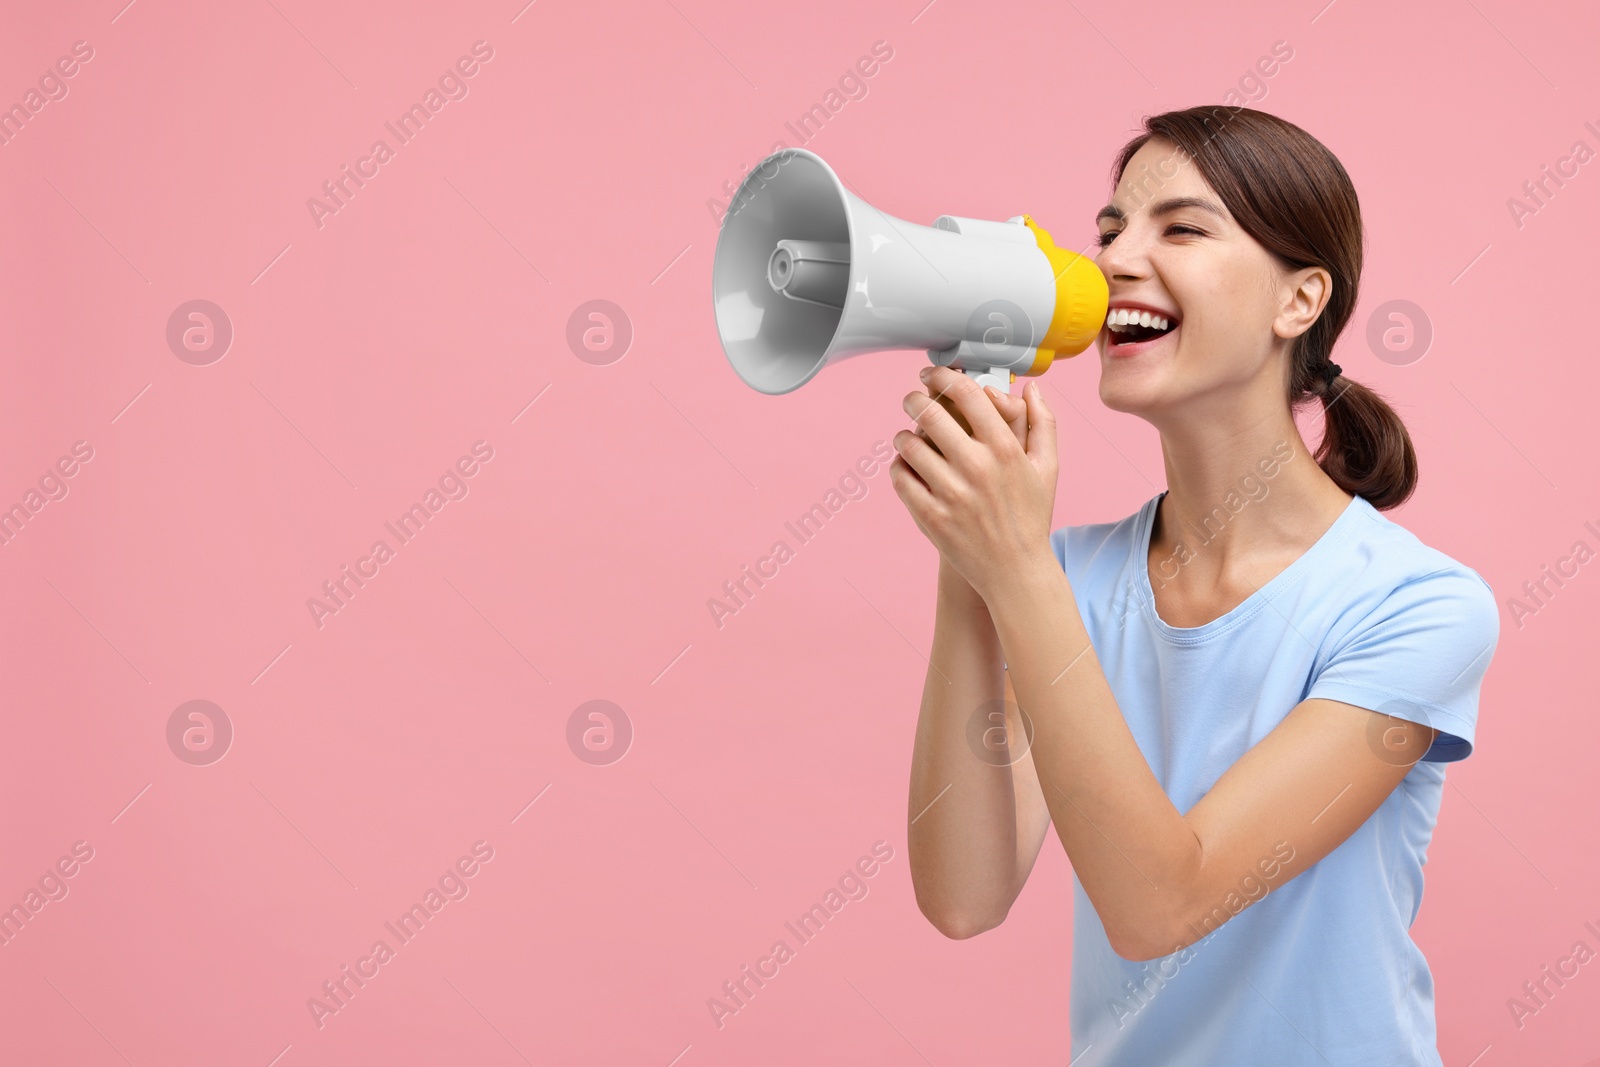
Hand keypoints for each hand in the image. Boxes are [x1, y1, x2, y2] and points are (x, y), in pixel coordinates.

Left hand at [889, 367, 1059, 602]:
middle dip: (914, 399)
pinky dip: (898, 466)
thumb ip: (1043, 423)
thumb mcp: (1047, 468)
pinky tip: (906, 465)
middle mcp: (976, 467)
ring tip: (908, 436)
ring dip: (905, 435)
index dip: (944, 376)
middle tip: (911, 399)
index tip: (932, 374)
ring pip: (909, 444)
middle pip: (930, 413)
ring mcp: (951, 493)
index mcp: (1005, 449)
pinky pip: (900, 477)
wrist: (1015, 571)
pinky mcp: (930, 516)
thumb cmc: (1032, 516)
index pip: (967, 394)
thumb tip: (1032, 387)